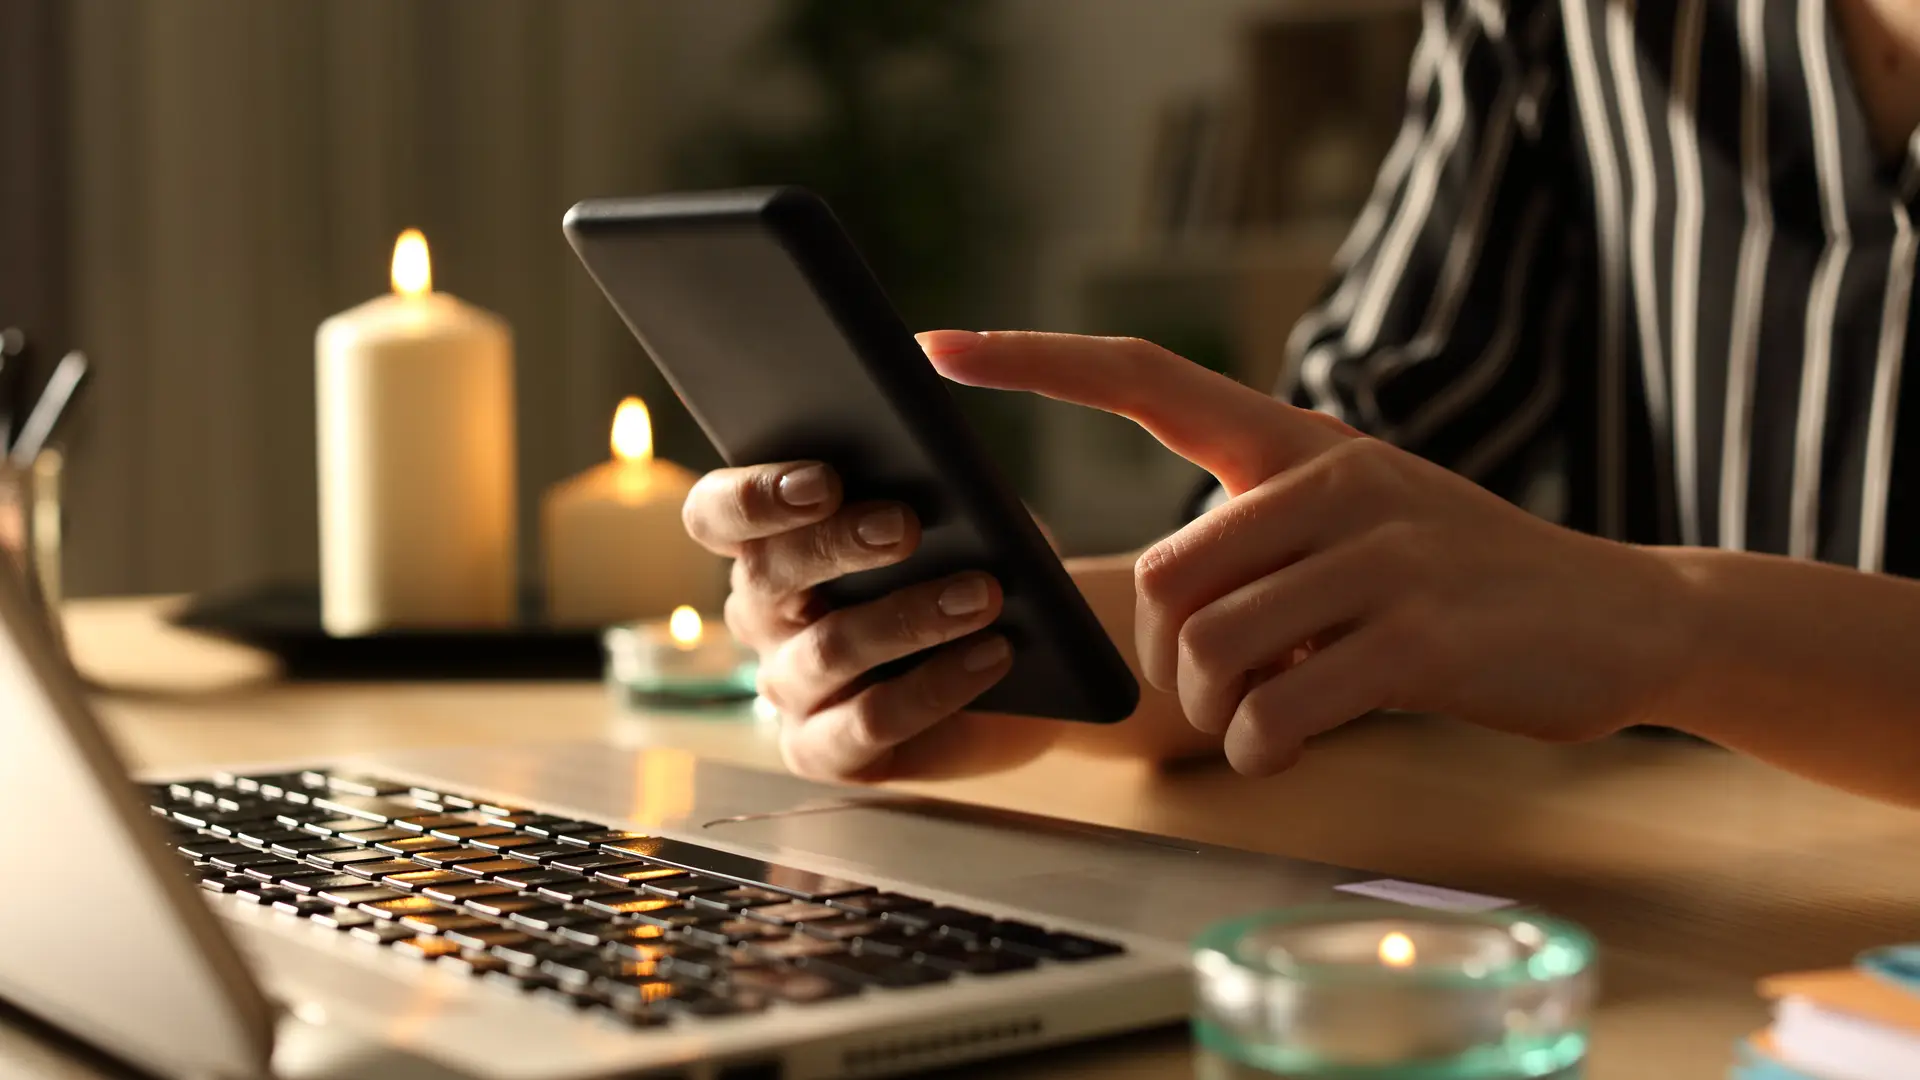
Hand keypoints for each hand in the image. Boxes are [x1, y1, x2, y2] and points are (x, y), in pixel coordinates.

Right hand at [682, 462, 1015, 779]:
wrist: (1022, 664)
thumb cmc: (969, 567)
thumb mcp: (951, 517)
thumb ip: (924, 489)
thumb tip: (933, 472)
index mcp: (769, 545)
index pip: (716, 514)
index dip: (753, 497)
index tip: (823, 481)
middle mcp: (762, 617)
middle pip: (767, 574)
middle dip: (836, 543)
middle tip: (906, 525)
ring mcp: (787, 689)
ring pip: (828, 650)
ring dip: (909, 617)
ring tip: (982, 593)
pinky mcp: (825, 751)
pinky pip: (869, 722)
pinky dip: (936, 686)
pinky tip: (991, 654)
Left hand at [920, 330, 1698, 774]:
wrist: (1620, 617)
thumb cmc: (1461, 586)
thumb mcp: (1360, 529)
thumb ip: (1263, 542)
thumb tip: (1166, 608)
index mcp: (1299, 443)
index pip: (1145, 378)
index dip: (1034, 360)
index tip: (937, 346)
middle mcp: (1332, 480)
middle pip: (1168, 574)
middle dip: (1167, 661)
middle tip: (1211, 696)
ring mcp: (1381, 554)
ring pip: (1215, 643)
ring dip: (1214, 711)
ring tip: (1258, 722)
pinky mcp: (1418, 635)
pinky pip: (1280, 705)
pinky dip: (1260, 746)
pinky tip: (1283, 749)